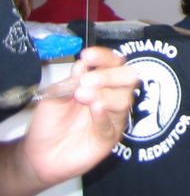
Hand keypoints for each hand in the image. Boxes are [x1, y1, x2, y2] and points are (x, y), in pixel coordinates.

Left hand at [1, 47, 138, 195]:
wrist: (38, 155)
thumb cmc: (49, 123)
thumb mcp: (54, 96)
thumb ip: (70, 82)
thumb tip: (83, 64)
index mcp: (99, 82)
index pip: (112, 63)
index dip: (103, 57)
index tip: (87, 56)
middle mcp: (110, 96)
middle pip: (128, 78)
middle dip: (110, 75)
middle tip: (87, 81)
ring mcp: (112, 117)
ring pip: (124, 100)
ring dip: (105, 94)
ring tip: (83, 95)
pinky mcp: (109, 138)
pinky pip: (112, 125)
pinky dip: (104, 115)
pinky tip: (95, 109)